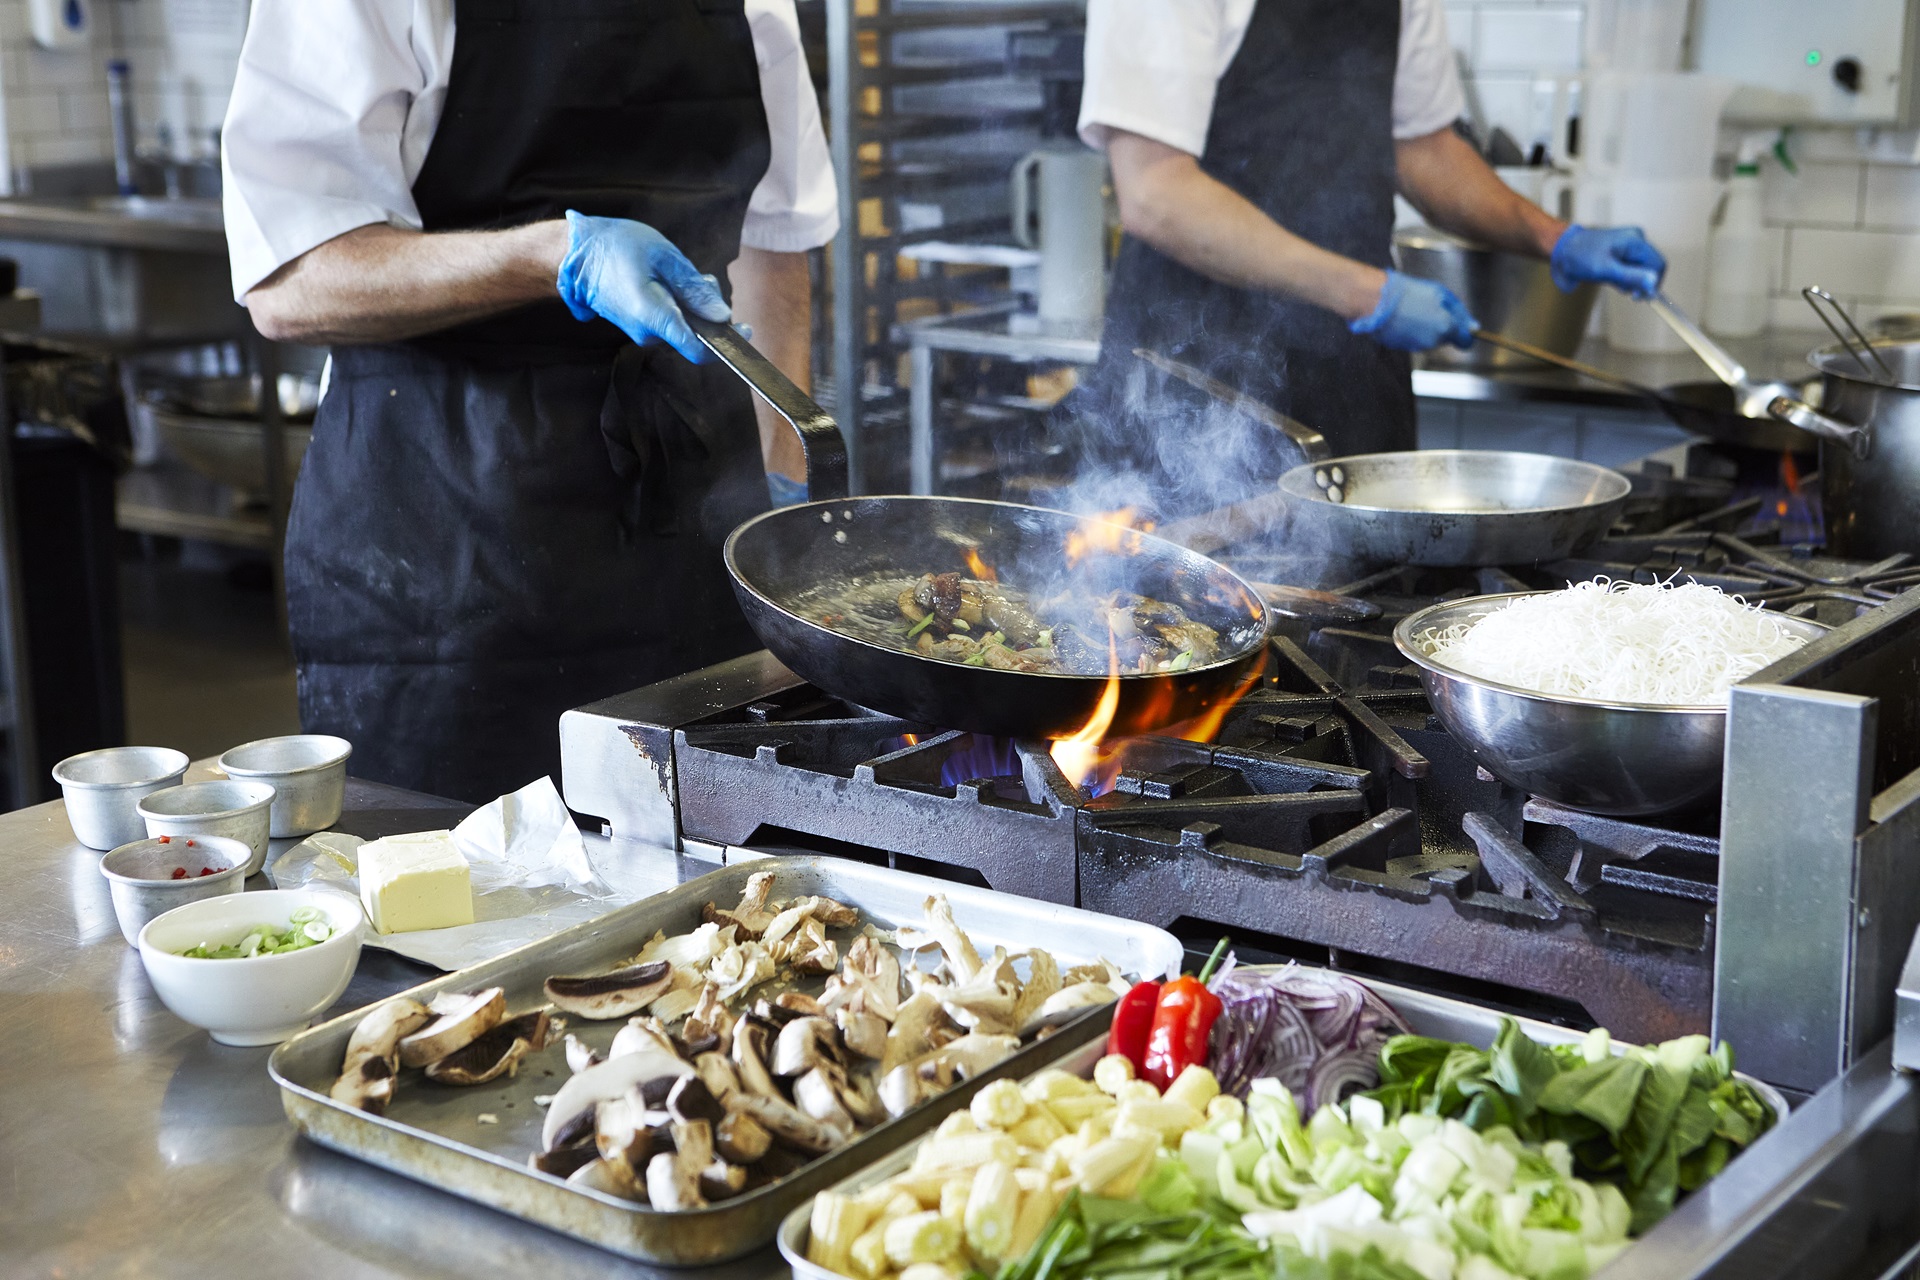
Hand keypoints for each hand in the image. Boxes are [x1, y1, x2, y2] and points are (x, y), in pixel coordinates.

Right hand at [556, 211, 728, 361]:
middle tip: (702, 278)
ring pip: (683, 327)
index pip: (697, 350)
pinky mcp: (638, 327)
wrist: (577, 252)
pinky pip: (669, 322)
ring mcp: (641, 332)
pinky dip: (678, 304)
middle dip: (708, 309)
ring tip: (680, 274)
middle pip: (695, 334)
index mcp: (654, 317)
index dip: (726, 345)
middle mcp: (647, 333)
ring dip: (693, 304)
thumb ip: (694, 289)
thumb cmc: (620, 247)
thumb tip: (722, 316)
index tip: (745, 330)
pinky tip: (668, 281)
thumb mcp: (665, 257)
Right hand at [1348, 270, 1477, 350]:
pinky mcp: (1403, 348)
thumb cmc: (1409, 293)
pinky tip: (1403, 317)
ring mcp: (1417, 347)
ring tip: (1413, 310)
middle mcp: (1434, 342)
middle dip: (1442, 325)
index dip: (1465, 334)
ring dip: (1426, 327)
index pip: (1465, 341)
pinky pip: (1414, 340)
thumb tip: (1474, 327)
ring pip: (1430, 339)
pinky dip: (1412, 331)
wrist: (1378, 301)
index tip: (1462, 327)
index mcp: (1446, 327)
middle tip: (1429, 307)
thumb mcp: (1440, 294)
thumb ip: (1459, 312)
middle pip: (1446, 338)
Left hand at [1550, 225, 1665, 298]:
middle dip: (1638, 282)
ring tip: (1610, 280)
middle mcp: (1635, 242)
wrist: (1560, 252)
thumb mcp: (1605, 269)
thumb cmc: (1579, 256)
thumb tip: (1653, 282)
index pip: (1658, 264)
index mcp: (1635, 241)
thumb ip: (1630, 276)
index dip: (1652, 282)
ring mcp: (1628, 248)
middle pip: (1650, 269)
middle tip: (1621, 289)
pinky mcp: (1620, 256)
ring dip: (1628, 282)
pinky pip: (1629, 271)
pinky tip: (1609, 279)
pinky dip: (1622, 279)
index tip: (1639, 296)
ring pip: (1639, 272)